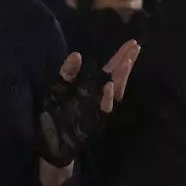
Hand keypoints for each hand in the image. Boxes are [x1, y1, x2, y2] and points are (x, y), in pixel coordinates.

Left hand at [36, 40, 141, 166]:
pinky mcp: (93, 122)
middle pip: (117, 77)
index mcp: (92, 87)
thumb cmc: (55, 113)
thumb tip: (77, 54)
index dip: (121, 56)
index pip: (111, 69)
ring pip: (115, 92)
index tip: (132, 43)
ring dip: (121, 78)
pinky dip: (107, 98)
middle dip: (126, 62)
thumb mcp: (58, 88)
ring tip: (126, 62)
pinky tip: (109, 86)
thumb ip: (67, 72)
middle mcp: (99, 97)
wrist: (50, 142)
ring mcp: (98, 109)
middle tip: (135, 47)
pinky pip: (104, 110)